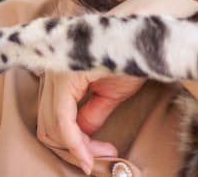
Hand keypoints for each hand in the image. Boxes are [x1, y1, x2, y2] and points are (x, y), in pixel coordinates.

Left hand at [36, 0, 197, 173]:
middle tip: (102, 158)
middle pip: (49, 126)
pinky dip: (76, 142)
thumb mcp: (111, 92)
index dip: (73, 146)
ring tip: (106, 153)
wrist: (148, 35)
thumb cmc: (131, 58)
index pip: (55, 120)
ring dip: (78, 149)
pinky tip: (92, 154)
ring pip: (52, 127)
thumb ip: (91, 113)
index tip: (92, 162)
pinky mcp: (64, 76)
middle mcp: (52, 72)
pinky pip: (62, 121)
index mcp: (61, 74)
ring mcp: (55, 73)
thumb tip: (81, 136)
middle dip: (75, 150)